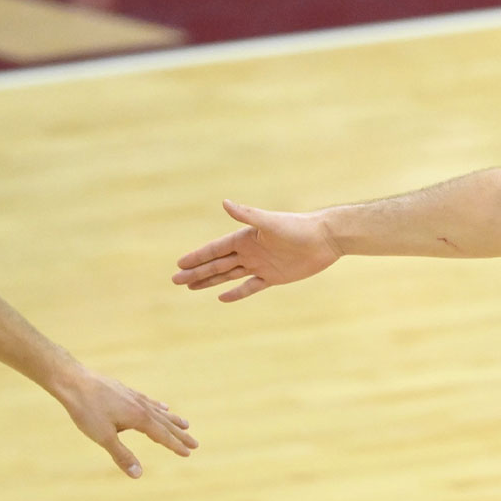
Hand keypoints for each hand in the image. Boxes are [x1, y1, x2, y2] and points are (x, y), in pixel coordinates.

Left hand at [55, 366, 195, 476]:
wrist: (74, 382)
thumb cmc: (87, 410)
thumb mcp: (104, 437)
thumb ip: (122, 455)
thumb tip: (138, 475)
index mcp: (139, 418)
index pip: (162, 435)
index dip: (175, 446)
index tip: (188, 453)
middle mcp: (141, 406)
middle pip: (165, 423)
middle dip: (180, 434)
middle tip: (195, 443)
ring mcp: (134, 397)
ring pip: (159, 411)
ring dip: (173, 420)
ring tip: (185, 424)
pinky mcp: (125, 391)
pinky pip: (148, 401)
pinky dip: (158, 407)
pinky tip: (162, 407)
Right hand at [172, 199, 339, 301]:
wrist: (325, 238)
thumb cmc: (299, 227)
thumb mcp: (271, 222)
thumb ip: (247, 214)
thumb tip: (224, 203)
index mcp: (245, 238)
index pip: (215, 249)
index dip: (197, 257)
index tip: (179, 263)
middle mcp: (250, 252)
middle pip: (217, 264)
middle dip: (196, 272)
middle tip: (176, 279)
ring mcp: (260, 265)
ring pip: (229, 275)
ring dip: (210, 281)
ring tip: (191, 286)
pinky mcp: (274, 277)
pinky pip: (250, 287)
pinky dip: (236, 293)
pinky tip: (222, 297)